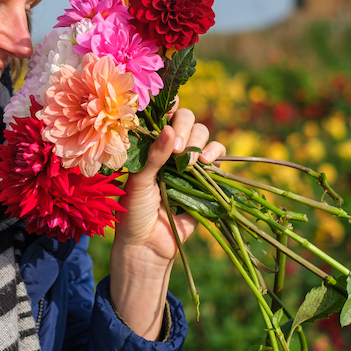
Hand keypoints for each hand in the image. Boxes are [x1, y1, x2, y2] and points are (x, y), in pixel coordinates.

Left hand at [108, 102, 225, 338]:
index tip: (170, 108)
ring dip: (201, 141)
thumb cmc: (133, 212)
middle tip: (179, 148)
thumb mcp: (139, 181)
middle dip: (186, 127)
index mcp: (149, 145)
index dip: (169, 106)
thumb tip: (170, 129)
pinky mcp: (206, 178)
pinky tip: (208, 163)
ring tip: (193, 161)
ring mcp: (189, 162)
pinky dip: (216, 153)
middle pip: (188, 120)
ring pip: (204, 135)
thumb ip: (154, 155)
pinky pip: (217, 157)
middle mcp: (170, 149)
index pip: (162, 115)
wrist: (147, 245)